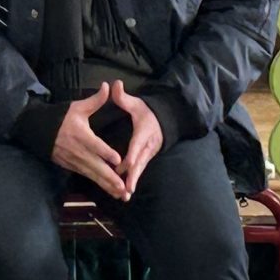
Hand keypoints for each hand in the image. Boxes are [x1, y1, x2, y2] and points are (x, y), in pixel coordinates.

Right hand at [50, 86, 127, 200]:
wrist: (38, 131)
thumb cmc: (61, 118)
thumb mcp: (77, 108)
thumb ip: (95, 101)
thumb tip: (109, 86)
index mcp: (81, 135)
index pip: (95, 145)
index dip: (106, 152)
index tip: (118, 159)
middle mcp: (78, 151)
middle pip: (96, 166)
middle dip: (110, 178)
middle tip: (123, 187)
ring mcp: (75, 161)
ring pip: (93, 175)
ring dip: (107, 185)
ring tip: (121, 194)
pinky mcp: (72, 167)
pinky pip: (88, 177)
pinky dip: (100, 184)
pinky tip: (111, 191)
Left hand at [108, 82, 164, 197]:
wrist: (165, 120)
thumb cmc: (148, 112)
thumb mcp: (137, 103)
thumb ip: (123, 97)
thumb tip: (114, 85)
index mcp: (144, 132)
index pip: (138, 144)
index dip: (133, 154)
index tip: (128, 163)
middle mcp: (148, 146)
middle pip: (140, 162)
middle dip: (133, 175)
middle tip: (126, 187)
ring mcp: (148, 154)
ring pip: (140, 169)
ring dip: (133, 182)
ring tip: (125, 194)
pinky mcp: (146, 159)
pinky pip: (139, 171)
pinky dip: (133, 181)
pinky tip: (125, 192)